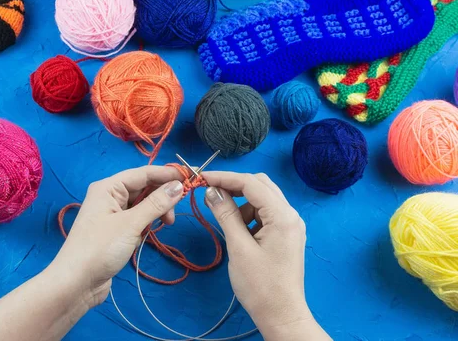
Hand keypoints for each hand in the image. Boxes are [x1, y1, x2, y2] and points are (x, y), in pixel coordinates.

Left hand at [51, 165, 184, 307]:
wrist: (76, 283)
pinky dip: (147, 223)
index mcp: (108, 187)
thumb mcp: (131, 224)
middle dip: (162, 196)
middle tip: (175, 212)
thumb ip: (156, 203)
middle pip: (144, 187)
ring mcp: (112, 214)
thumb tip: (178, 185)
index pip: (143, 173)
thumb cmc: (101, 248)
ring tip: (165, 225)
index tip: (191, 177)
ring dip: (156, 211)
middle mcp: (109, 196)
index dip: (167, 174)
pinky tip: (149, 233)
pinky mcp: (115, 230)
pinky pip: (137, 218)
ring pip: (142, 204)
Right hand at [202, 172, 330, 340]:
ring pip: (262, 199)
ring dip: (242, 203)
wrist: (281, 315)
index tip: (202, 178)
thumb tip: (212, 190)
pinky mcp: (286, 234)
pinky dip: (249, 216)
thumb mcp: (239, 247)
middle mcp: (290, 214)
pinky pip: (266, 214)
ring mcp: (290, 224)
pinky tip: (239, 232)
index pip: (252, 183)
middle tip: (210, 193)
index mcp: (283, 216)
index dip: (225, 178)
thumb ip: (225, 214)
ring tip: (226, 223)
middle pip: (261, 185)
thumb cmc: (260, 285)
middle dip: (234, 186)